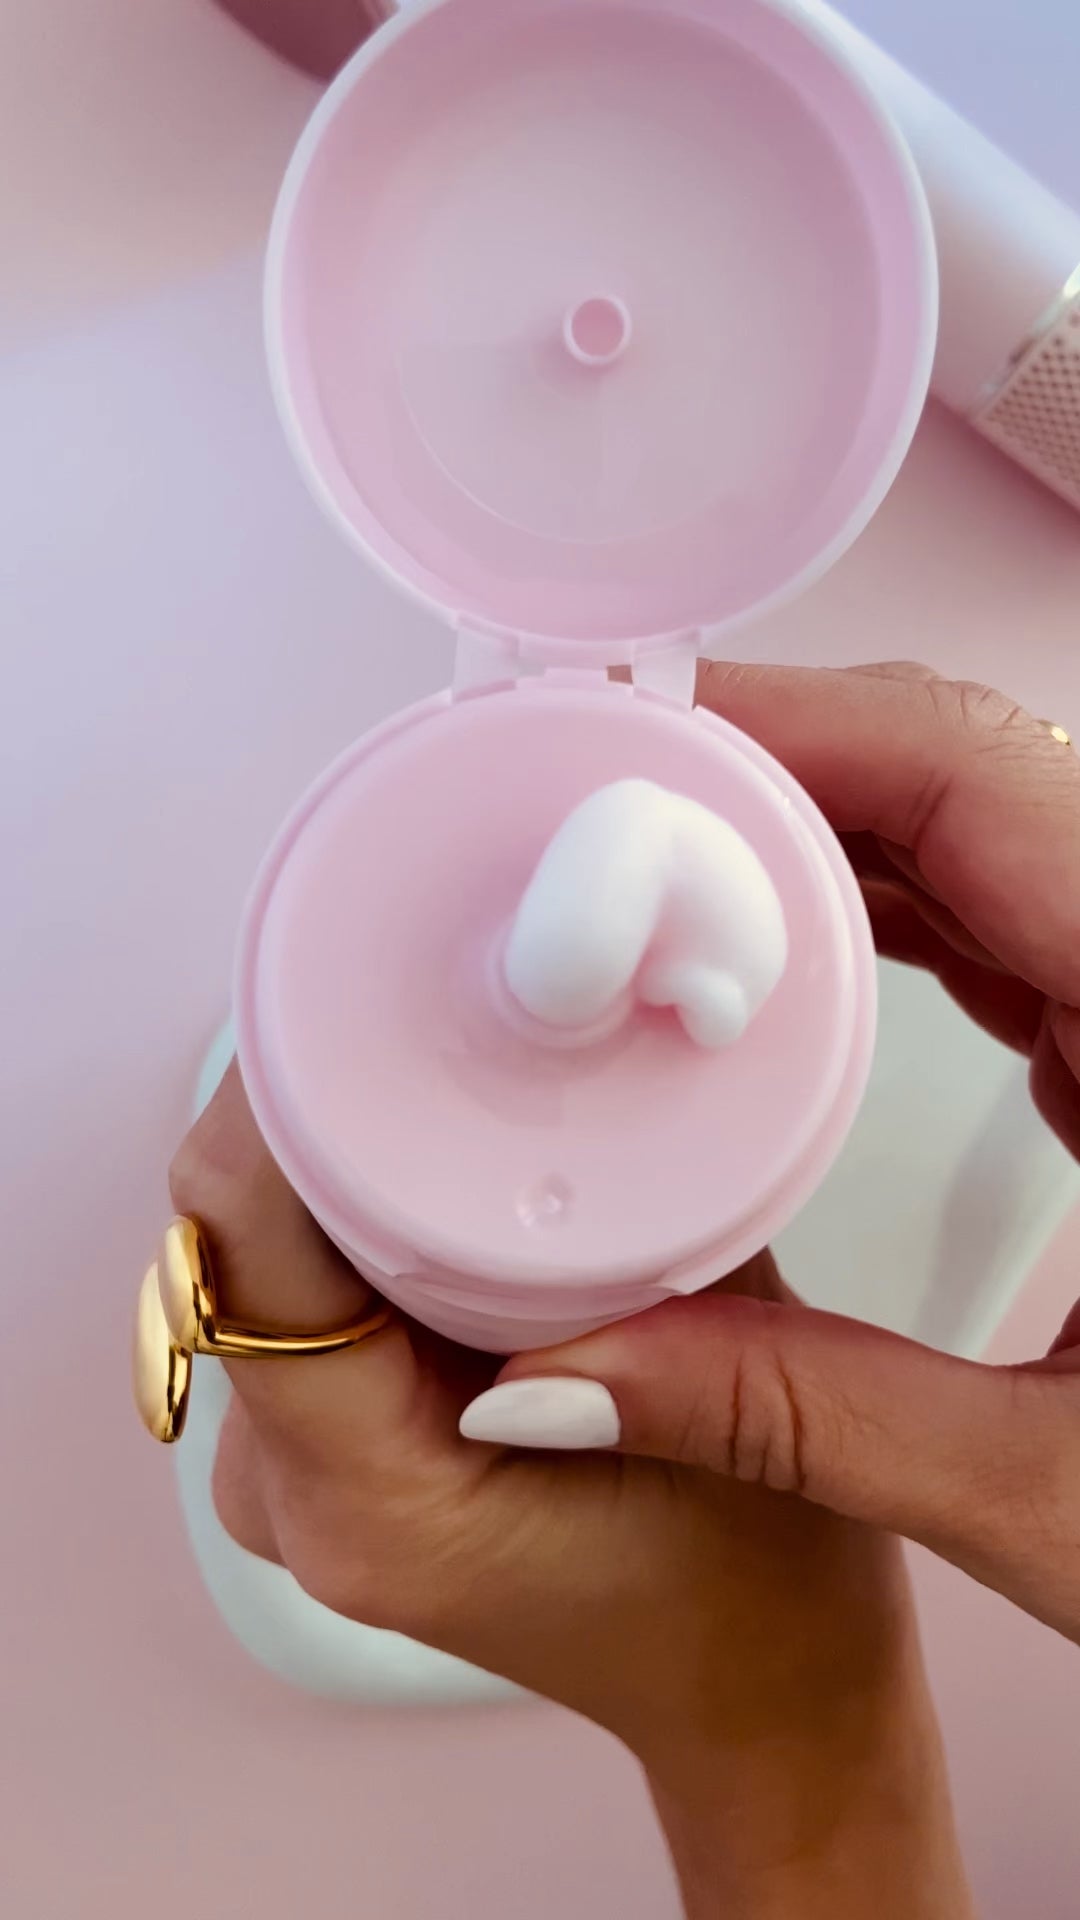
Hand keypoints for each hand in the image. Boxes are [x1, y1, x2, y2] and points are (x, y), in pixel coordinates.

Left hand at [172, 1063, 971, 1916]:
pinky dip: (359, 1212)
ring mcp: (300, 1479)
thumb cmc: (765, 1596)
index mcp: (376, 1497)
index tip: (359, 1001)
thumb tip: (593, 1057)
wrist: (758, 1703)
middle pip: (238, 1239)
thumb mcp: (748, 1394)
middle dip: (316, 1104)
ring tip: (448, 1068)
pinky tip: (448, 1163)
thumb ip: (660, 1234)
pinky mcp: (329, 1452)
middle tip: (428, 998)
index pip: (248, 1252)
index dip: (280, 1103)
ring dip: (338, 1153)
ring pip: (264, 1253)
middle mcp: (299, 1496)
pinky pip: (304, 1290)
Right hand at [461, 661, 1079, 1654]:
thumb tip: (556, 1384)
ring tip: (639, 867)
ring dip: (805, 830)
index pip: (984, 784)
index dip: (794, 733)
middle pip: (966, 777)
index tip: (626, 749)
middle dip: (768, 768)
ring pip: (974, 830)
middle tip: (586, 806)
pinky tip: (757, 944)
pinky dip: (866, 902)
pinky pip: (993, 908)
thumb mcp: (1060, 1496)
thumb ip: (803, 1423)